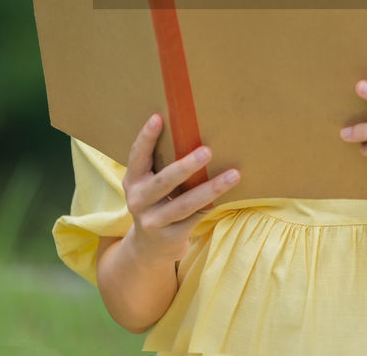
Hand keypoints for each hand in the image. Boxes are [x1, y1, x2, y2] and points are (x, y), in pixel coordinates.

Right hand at [120, 113, 240, 265]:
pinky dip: (213, 205)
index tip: (158, 117)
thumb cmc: (156, 203)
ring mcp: (154, 222)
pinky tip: (230, 195)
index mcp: (132, 181)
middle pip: (164, 182)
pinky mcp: (171, 237)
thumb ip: (161, 167)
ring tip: (234, 175)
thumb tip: (194, 134)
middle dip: (186, 166)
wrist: (148, 249)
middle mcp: (138, 201)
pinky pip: (196, 217)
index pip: (137, 156)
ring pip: (185, 204)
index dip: (147, 137)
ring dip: (211, 189)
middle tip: (208, 151)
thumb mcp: (150, 186)